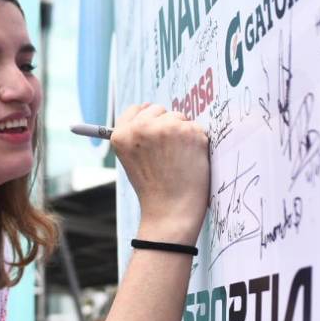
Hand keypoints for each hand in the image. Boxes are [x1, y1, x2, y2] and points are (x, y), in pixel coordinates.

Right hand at [111, 103, 209, 244]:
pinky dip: (197, 142)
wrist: (170, 212)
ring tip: (178, 160)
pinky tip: (189, 161)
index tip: (154, 135)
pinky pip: (197, 128)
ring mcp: (165, 128)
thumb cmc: (154, 189)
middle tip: (167, 154)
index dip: (149, 120)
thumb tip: (151, 108)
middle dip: (166, 125)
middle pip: (159, 110)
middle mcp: (141, 128)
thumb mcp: (132, 159)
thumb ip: (137, 136)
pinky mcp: (188, 132)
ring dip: (183, 134)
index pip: (136, 109)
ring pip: (180, 117)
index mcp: (121, 134)